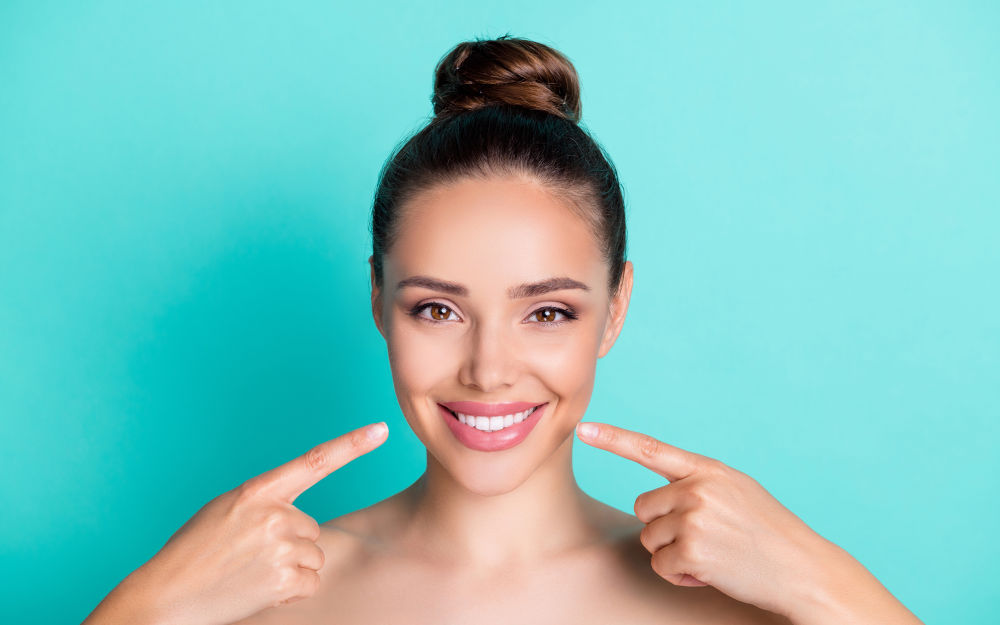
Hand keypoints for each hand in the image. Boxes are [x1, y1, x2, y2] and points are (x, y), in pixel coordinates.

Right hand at [109, 422, 388, 624]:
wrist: (167, 596)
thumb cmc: (194, 553)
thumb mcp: (225, 511)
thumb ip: (265, 505)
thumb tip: (301, 521)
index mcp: (257, 491)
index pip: (315, 461)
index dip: (352, 445)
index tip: (381, 430)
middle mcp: (274, 514)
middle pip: (312, 529)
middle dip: (289, 545)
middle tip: (250, 557)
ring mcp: (281, 546)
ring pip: (313, 557)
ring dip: (290, 570)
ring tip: (250, 573)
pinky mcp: (285, 579)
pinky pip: (310, 583)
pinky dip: (291, 592)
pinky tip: (259, 590)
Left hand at [574, 421, 838, 617]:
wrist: (804, 569)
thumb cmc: (770, 533)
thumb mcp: (738, 491)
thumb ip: (699, 483)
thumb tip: (659, 496)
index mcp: (708, 470)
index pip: (650, 449)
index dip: (613, 439)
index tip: (583, 429)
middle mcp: (698, 488)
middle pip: (644, 507)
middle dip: (664, 527)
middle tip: (702, 539)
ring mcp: (695, 518)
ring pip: (650, 538)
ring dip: (674, 554)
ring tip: (713, 555)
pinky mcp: (693, 550)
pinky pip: (661, 565)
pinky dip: (680, 575)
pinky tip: (711, 572)